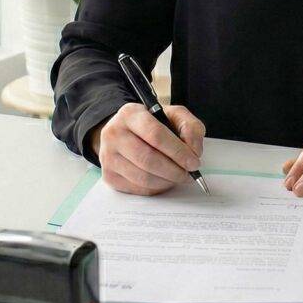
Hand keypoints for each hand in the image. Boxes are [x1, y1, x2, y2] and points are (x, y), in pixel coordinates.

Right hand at [91, 103, 205, 195]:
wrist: (126, 133)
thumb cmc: (153, 124)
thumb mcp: (174, 115)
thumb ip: (190, 127)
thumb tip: (193, 151)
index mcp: (130, 114)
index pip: (155, 135)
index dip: (178, 151)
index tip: (193, 162)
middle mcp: (114, 134)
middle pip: (148, 159)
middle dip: (174, 170)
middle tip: (188, 174)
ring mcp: (108, 156)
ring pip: (143, 177)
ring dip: (167, 181)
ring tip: (178, 177)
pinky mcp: (109, 175)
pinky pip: (137, 188)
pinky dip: (156, 188)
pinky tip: (164, 180)